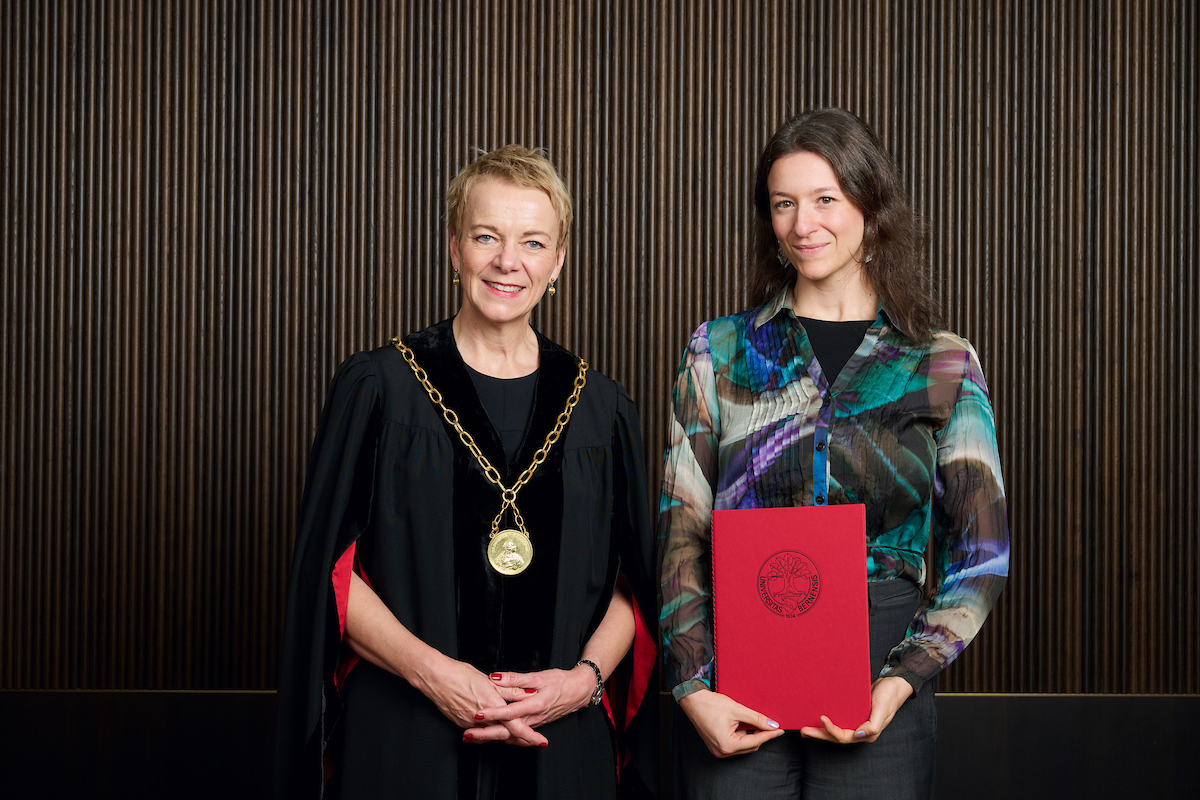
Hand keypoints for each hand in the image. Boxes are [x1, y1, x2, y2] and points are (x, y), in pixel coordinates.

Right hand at [412, 656, 529, 732]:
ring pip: (492, 733)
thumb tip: (528, 693)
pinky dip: (487, 730)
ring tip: (515, 734)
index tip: (541, 741)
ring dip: (503, 734)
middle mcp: (482, 718)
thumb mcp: (489, 680)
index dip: (530, 735)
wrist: (436, 678)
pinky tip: (491, 726)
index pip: (516, 725)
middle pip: (505, 734)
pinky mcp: (461, 724)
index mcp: (492, 704)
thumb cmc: (460, 674)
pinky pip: (479, 731)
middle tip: (531, 741)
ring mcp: (470, 723)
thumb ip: (510, 690)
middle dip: (520, 740)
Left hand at [466, 667, 595, 745]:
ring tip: (471, 737)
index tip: (477, 713)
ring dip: (490, 737)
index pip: (510, 712)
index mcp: (535, 705)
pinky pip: (516, 735)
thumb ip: (516, 679)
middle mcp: (534, 718)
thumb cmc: (561, 681)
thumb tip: (496, 677)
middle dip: (485, 734)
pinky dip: (501, 737)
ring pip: (510, 735)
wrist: (579, 692)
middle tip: (467, 735)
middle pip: (506, 731)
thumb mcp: (540, 676)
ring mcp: (534, 724)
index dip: (493, 713)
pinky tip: (489, 736)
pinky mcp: (534, 725)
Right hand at [678, 688, 784, 757]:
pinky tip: (740, 723)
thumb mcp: (737, 710)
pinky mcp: (716, 746)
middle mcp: (722, 752)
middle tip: (766, 721)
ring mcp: (718, 750)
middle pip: (750, 746)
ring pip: (743, 745)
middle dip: (759, 734)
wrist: (692, 700)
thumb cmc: (710, 704)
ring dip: (749, 734)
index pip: (755, 741)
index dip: (769, 735)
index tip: (781, 730)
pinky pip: (735, 743)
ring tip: (747, 719)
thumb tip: (773, 725)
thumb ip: (756, 719)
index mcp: (727, 745)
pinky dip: (741, 735)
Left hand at [799, 676, 913, 743]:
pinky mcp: (854, 713)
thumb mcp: (883, 710)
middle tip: (803, 730)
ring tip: (805, 727)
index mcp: (867, 734)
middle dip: (819, 734)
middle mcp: (860, 731)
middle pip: (836, 736)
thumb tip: (858, 736)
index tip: (821, 718)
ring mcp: (856, 723)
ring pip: (836, 729)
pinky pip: (839, 719)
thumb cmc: (890, 696)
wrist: (894, 684)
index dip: (831, 730)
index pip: (844, 737)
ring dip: (820, 729)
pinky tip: (817, 716)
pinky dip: (828, 720)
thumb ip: (873, 726)